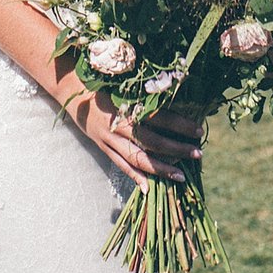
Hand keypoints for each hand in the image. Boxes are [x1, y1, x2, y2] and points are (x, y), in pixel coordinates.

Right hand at [69, 92, 203, 185]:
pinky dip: (135, 177)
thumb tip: (179, 98)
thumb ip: (148, 96)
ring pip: (139, 158)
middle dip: (177, 149)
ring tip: (180, 176)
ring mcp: (110, 138)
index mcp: (129, 106)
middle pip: (154, 141)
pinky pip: (121, 165)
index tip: (199, 130)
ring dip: (161, 169)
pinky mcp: (102, 147)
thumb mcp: (127, 87)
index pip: (161, 118)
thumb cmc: (105, 84)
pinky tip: (149, 188)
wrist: (73, 90)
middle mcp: (120, 124)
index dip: (181, 125)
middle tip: (198, 153)